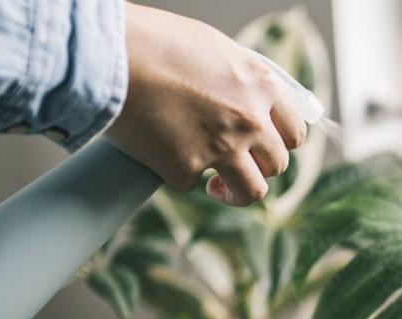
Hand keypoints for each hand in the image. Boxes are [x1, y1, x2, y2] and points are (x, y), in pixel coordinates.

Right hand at [106, 3, 306, 205]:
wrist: (107, 55)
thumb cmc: (154, 42)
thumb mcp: (214, 47)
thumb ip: (240, 78)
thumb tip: (253, 99)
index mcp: (261, 85)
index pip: (295, 131)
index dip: (282, 143)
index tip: (267, 148)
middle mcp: (249, 119)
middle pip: (277, 164)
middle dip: (259, 167)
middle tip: (237, 164)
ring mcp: (221, 148)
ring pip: (252, 192)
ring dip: (235, 193)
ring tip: (217, 187)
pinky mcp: (185, 169)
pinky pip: (191, 184)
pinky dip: (178, 174)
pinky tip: (163, 155)